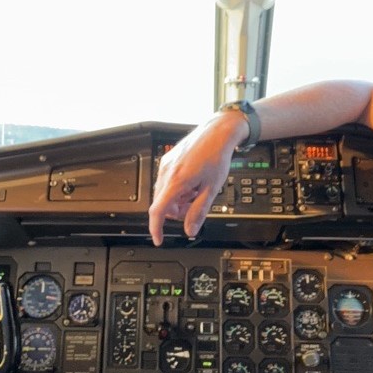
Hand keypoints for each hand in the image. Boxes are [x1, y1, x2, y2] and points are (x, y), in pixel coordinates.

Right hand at [148, 113, 247, 245]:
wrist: (217, 132)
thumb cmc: (216, 155)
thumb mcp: (212, 188)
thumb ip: (199, 211)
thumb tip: (190, 229)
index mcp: (176, 181)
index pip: (158, 211)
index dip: (156, 228)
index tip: (158, 239)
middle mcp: (167, 172)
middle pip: (162, 203)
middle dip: (176, 212)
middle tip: (193, 208)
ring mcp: (165, 165)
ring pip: (164, 193)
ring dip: (177, 200)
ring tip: (195, 192)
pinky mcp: (168, 160)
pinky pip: (166, 181)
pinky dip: (176, 189)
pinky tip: (191, 183)